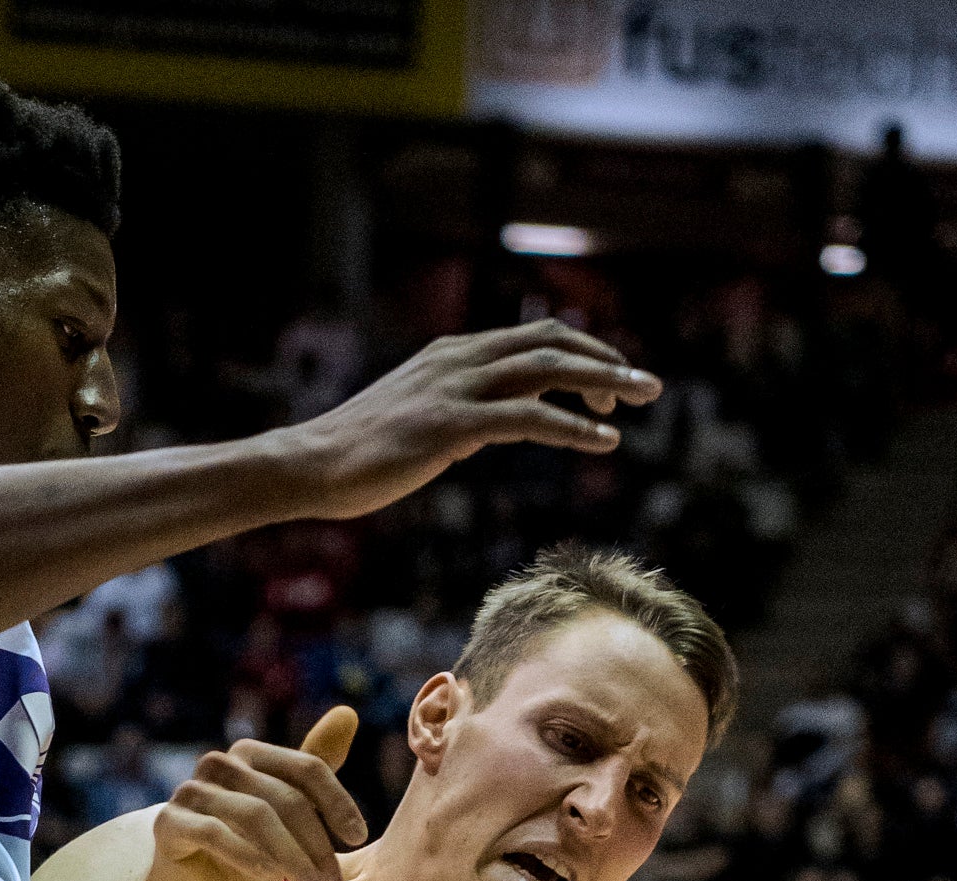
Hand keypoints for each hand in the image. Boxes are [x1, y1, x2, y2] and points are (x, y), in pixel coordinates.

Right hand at [139, 706, 365, 880]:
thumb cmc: (244, 857)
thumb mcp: (287, 819)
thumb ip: (313, 775)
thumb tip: (349, 711)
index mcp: (250, 754)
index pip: (306, 769)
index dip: (337, 802)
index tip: (359, 839)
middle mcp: (219, 764)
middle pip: (285, 797)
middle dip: (316, 845)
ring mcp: (190, 791)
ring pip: (256, 816)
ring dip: (291, 858)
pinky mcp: (168, 822)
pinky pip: (215, 833)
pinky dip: (246, 855)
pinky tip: (266, 876)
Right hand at [291, 321, 660, 521]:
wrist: (310, 466)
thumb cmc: (358, 457)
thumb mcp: (417, 424)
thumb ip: (460, 416)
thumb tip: (490, 430)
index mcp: (453, 355)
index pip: (532, 337)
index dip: (580, 353)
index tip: (609, 383)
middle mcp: (460, 359)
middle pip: (550, 341)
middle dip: (605, 357)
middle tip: (646, 384)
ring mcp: (456, 388)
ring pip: (547, 368)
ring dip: (603, 380)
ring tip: (640, 398)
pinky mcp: (451, 425)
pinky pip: (528, 418)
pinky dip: (573, 427)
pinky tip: (604, 440)